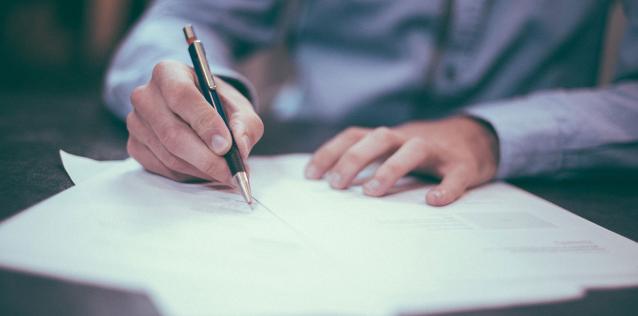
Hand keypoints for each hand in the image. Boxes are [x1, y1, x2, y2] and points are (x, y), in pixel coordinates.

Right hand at [126, 60, 262, 182]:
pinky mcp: (135, 146)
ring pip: (169, 155)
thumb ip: (245, 124)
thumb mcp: (239, 107)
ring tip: (226, 172)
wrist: (197, 111)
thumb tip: (240, 147)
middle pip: (173, 133)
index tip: (226, 146)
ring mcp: (136, 122)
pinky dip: (189, 175)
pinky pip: (163, 168)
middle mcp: (145, 95)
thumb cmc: (217, 105)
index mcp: (168, 73)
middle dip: (207, 158)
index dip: (205, 123)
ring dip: (201, 169)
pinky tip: (206, 170)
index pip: (182, 96)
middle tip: (232, 172)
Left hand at [305, 116, 498, 205]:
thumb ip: (369, 160)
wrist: (477, 138)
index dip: (331, 152)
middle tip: (336, 185)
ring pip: (413, 150)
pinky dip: (446, 188)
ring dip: (390, 168)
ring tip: (372, 192)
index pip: (354, 136)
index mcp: (389, 137)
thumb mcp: (394, 150)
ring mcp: (437, 150)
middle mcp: (409, 138)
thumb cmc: (425, 151)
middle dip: (354, 159)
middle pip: (379, 138)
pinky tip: (434, 201)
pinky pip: (455, 175)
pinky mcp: (463, 165)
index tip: (311, 175)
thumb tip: (331, 183)